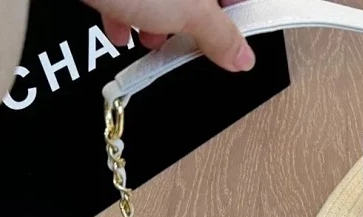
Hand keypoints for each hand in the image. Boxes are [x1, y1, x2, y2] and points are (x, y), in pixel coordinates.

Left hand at [82, 0, 254, 71]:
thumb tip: (242, 58)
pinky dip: (125, 12)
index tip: (227, 42)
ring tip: (150, 39)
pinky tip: (120, 30)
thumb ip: (220, 36)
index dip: (234, 17)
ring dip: (156, 21)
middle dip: (189, 23)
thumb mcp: (190, 12)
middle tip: (186, 42)